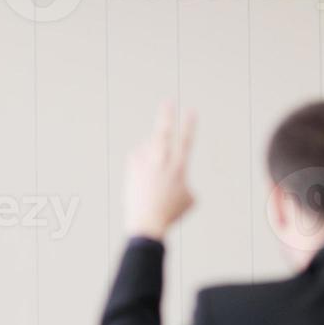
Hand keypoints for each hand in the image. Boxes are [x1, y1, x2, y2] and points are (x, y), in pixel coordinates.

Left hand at [124, 101, 195, 240]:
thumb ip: (185, 183)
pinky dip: (141, 160)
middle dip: (166, 115)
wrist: (146, 223)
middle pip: (164, 132)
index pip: (186, 140)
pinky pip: (136, 157)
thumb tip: (179, 178)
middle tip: (167, 102)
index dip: (189, 124)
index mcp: (179, 167)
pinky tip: (143, 170)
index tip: (191, 110)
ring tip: (154, 172)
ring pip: (148, 147)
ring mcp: (145, 165)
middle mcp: (162, 162)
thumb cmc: (170, 213)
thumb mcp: (188, 200)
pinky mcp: (132, 171)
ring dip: (152, 151)